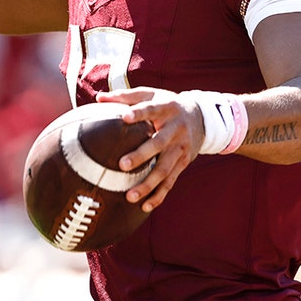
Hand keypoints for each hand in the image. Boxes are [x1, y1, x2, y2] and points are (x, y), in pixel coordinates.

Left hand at [96, 87, 205, 212]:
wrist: (201, 117)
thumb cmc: (166, 105)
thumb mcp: (152, 94)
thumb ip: (126, 96)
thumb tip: (98, 97)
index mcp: (167, 108)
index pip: (152, 109)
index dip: (139, 113)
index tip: (124, 117)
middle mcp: (176, 129)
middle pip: (158, 143)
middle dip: (141, 155)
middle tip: (122, 165)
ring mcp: (180, 148)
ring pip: (165, 168)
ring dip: (148, 183)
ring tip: (130, 196)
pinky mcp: (183, 163)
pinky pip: (171, 181)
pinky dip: (159, 195)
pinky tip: (145, 206)